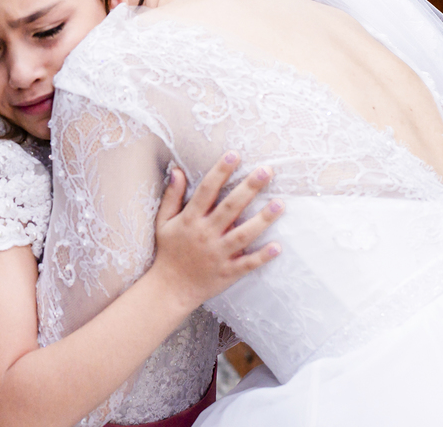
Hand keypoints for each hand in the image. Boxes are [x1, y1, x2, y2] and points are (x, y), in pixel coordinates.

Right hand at [148, 153, 282, 309]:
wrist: (170, 288)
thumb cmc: (168, 251)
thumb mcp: (163, 221)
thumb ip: (171, 196)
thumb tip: (176, 170)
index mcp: (190, 220)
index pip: (206, 191)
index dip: (220, 172)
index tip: (234, 154)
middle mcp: (205, 234)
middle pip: (230, 208)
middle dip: (248, 188)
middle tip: (266, 170)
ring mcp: (218, 254)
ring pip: (243, 235)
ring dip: (262, 219)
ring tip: (280, 203)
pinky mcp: (228, 272)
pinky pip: (247, 263)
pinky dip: (262, 256)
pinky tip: (278, 246)